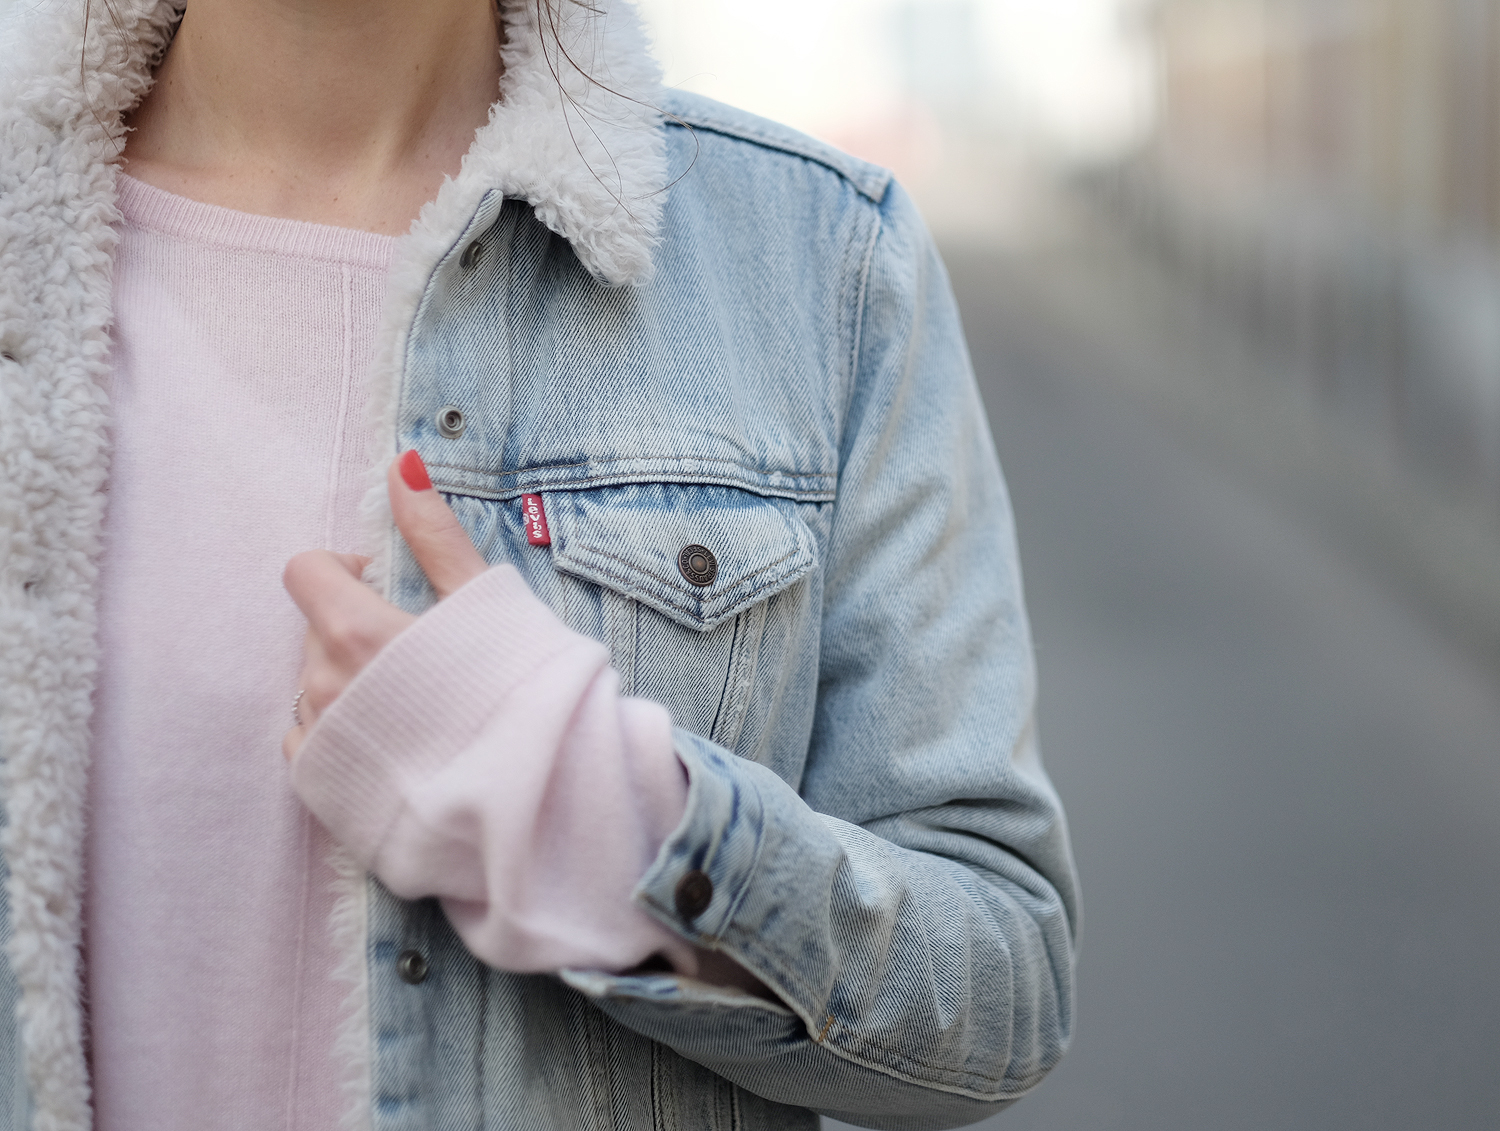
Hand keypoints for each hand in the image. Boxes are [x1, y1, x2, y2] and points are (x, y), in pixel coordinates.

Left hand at [282, 450, 487, 759]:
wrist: (536, 795)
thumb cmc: (517, 691)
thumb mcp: (483, 598)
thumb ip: (433, 533)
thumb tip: (402, 465)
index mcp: (355, 632)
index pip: (306, 571)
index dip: (345, 569)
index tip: (387, 585)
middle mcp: (322, 686)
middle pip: (316, 629)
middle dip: (355, 626)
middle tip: (421, 649)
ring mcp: (321, 741)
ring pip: (314, 685)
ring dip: (349, 680)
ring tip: (416, 701)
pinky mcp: (325, 788)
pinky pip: (312, 739)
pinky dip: (344, 729)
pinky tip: (397, 738)